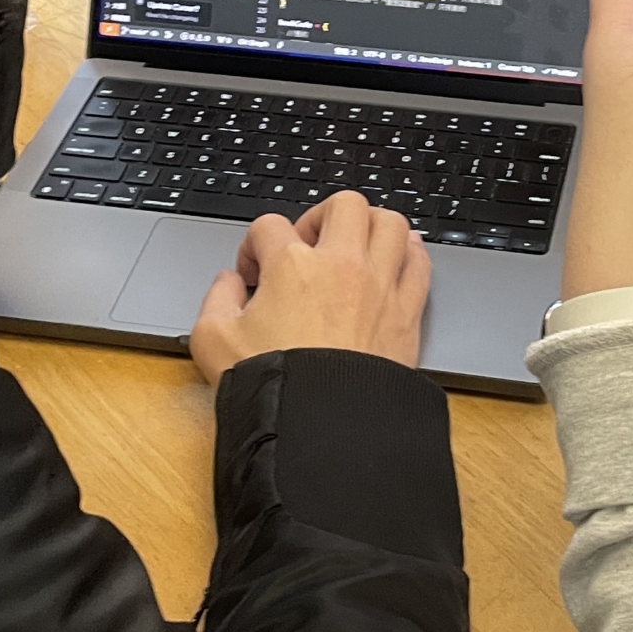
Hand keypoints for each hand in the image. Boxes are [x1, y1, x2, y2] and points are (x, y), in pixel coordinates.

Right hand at [190, 191, 431, 382]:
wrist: (322, 427)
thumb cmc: (273, 387)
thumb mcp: (212, 341)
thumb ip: (216, 299)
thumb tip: (228, 282)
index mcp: (291, 265)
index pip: (269, 226)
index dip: (254, 246)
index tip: (253, 273)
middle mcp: (340, 265)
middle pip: (343, 204)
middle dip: (321, 216)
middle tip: (309, 244)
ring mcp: (379, 286)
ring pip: (390, 223)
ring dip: (371, 226)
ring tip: (355, 245)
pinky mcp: (406, 313)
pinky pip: (419, 264)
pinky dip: (410, 255)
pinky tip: (397, 261)